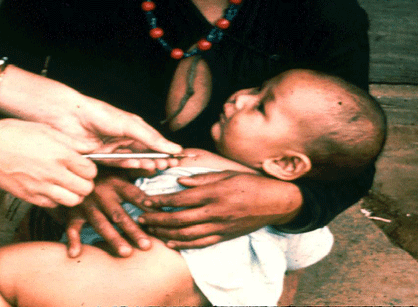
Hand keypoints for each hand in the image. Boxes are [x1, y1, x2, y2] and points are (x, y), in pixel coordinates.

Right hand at [0, 119, 97, 208]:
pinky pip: (53, 205)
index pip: (91, 170)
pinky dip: (56, 199)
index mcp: (60, 153)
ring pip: (73, 201)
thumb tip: (92, 147)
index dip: (90, 168)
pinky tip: (50, 188)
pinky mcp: (29, 197)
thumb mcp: (45, 130)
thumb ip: (72, 141)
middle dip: (85, 183)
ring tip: (66, 185)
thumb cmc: (13, 133)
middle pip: (86, 189)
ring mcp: (41, 187)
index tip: (83, 165)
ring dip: (73, 195)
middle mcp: (53, 172)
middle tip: (77, 177)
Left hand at [44, 94, 181, 172]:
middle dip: (157, 159)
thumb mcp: (128, 124)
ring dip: (144, 163)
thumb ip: (150, 137)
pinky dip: (127, 165)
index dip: (165, 149)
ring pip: (132, 160)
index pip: (152, 141)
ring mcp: (111, 148)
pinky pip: (116, 164)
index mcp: (130, 127)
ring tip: (156, 166)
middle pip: (143, 152)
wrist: (69, 117)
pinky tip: (138, 166)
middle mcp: (121, 138)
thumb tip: (172, 147)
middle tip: (168, 165)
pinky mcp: (99, 157)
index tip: (177, 157)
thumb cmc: (98, 113)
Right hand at [64, 173, 154, 257]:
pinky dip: (72, 240)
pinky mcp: (73, 213)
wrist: (70, 171)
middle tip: (147, 246)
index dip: (147, 206)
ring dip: (113, 238)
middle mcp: (102, 194)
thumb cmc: (102, 173)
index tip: (161, 218)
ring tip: (126, 253)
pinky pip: (72, 227)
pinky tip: (75, 253)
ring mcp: (87, 205)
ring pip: (101, 224)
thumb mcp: (118, 168)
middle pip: (119, 214)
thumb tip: (156, 168)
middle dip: (133, 230)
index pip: (135, 195)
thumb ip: (137, 170)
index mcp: (115, 183)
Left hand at [136, 172, 302, 248]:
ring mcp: (220, 226)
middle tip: (141, 218)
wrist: (275, 202)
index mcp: (214, 193)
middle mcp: (215, 212)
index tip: (146, 200)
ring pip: (186, 234)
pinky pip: (200, 243)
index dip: (160, 200)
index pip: (180, 199)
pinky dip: (183, 244)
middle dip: (157, 219)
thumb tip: (180, 180)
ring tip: (151, 229)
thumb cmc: (250, 184)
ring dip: (165, 233)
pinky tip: (170, 242)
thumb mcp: (226, 173)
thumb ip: (202, 178)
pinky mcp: (224, 236)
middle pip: (178, 219)